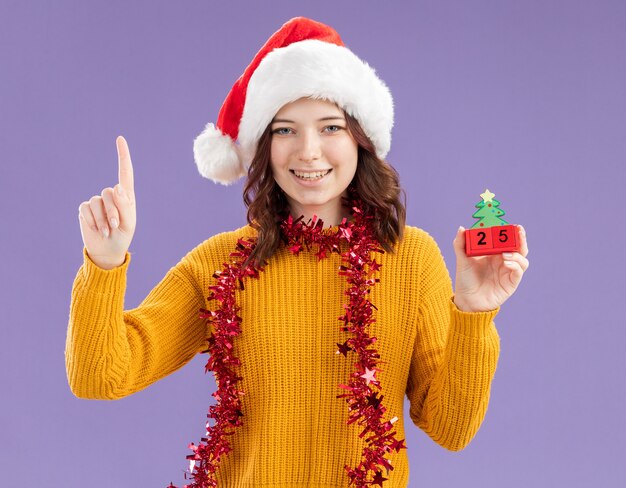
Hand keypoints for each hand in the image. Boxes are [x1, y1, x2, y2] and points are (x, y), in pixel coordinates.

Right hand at [77, 136, 136, 269]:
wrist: (107, 250)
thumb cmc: (122, 236)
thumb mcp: (128, 223)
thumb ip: (125, 205)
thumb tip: (117, 187)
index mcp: (126, 196)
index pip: (125, 173)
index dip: (123, 156)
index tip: (120, 139)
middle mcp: (111, 196)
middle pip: (111, 193)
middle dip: (113, 211)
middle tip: (116, 226)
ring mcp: (97, 202)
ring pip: (98, 202)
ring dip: (103, 219)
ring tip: (108, 230)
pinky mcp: (85, 209)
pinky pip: (86, 209)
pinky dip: (93, 221)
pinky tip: (98, 230)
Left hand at [452, 225, 528, 311]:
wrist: (467, 300)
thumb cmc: (465, 280)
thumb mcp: (461, 260)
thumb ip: (460, 244)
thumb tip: (461, 228)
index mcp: (494, 254)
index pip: (506, 241)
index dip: (511, 233)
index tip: (513, 225)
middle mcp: (503, 261)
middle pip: (519, 248)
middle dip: (521, 238)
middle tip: (518, 230)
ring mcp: (508, 272)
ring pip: (522, 259)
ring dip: (517, 253)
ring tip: (505, 253)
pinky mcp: (510, 283)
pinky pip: (518, 272)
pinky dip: (515, 265)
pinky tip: (506, 262)